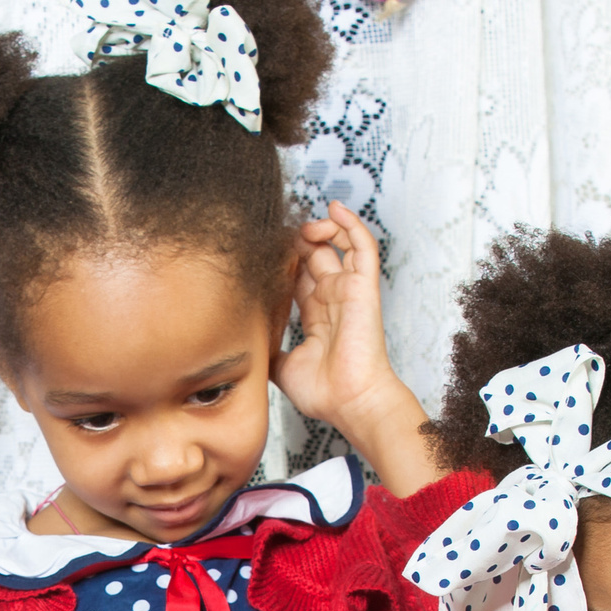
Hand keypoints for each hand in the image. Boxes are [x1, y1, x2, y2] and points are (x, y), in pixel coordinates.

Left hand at [274, 204, 440, 495]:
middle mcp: (333, 299)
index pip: (297, 276)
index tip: (263, 253)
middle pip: (313, 256)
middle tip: (276, 236)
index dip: (283, 261)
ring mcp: (348, 290)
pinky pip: (362, 246)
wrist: (349, 402)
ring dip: (319, 228)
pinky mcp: (363, 286)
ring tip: (304, 226)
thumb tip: (247, 343)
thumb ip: (268, 349)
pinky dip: (351, 224)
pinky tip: (335, 209)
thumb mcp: (281, 367)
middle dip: (295, 242)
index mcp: (317, 316)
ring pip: (336, 244)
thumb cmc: (325, 393)